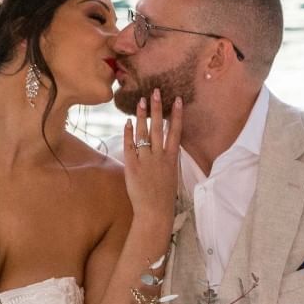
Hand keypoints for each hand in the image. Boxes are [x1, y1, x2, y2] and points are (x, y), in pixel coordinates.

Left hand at [122, 90, 181, 227]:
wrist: (154, 212)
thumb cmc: (163, 196)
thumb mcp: (170, 175)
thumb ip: (166, 159)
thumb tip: (163, 146)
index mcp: (172, 158)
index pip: (175, 132)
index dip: (176, 115)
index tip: (177, 100)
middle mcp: (159, 156)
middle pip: (159, 128)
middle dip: (157, 108)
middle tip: (155, 91)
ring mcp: (146, 161)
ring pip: (144, 134)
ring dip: (141, 116)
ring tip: (140, 101)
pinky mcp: (132, 166)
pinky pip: (129, 146)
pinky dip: (128, 134)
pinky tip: (126, 122)